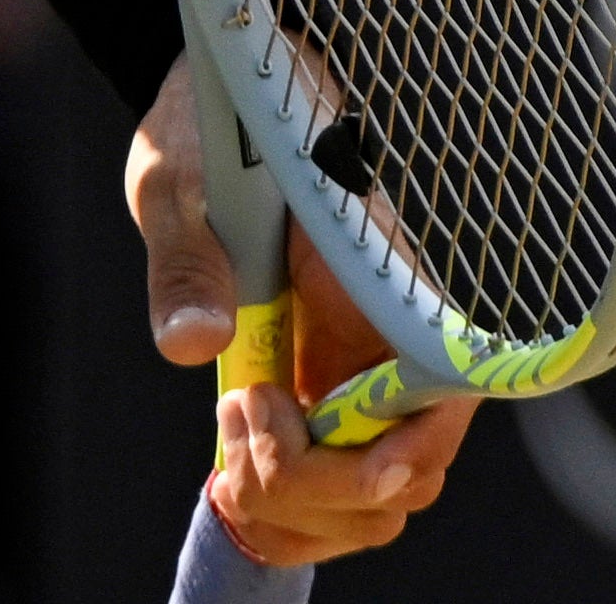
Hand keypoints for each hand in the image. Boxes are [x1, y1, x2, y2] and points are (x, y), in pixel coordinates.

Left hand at [128, 64, 481, 565]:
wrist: (216, 105)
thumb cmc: (209, 130)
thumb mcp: (179, 185)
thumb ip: (188, 263)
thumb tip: (193, 346)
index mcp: (382, 288)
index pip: (437, 403)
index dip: (379, 454)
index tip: (283, 425)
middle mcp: (395, 346)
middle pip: (403, 478)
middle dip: (313, 488)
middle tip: (234, 428)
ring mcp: (365, 377)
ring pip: (378, 500)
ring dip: (298, 508)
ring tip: (227, 450)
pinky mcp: (330, 395)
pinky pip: (340, 491)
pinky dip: (291, 511)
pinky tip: (234, 478)